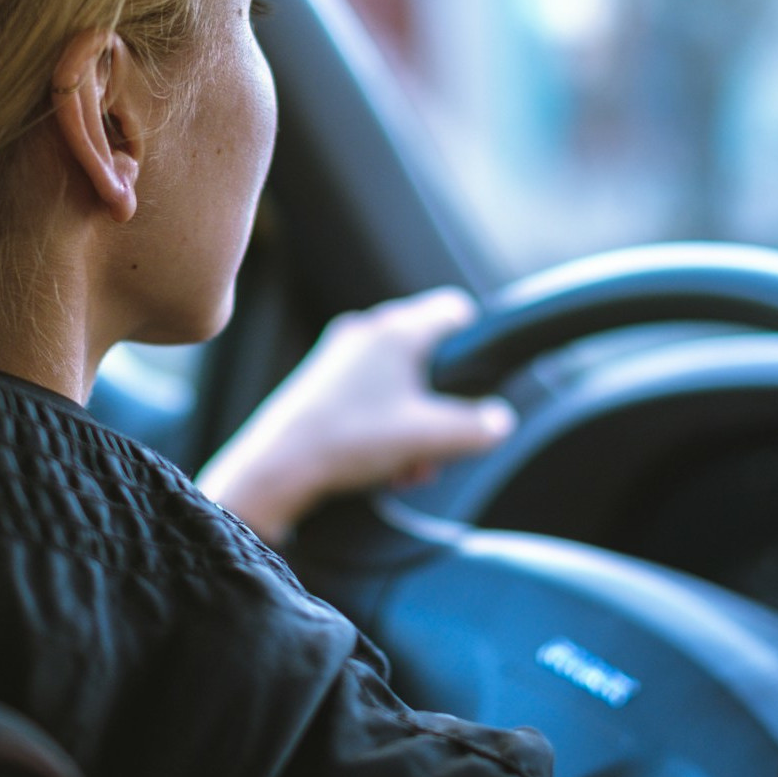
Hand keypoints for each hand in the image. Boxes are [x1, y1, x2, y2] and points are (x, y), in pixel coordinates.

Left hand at [196, 288, 516, 544]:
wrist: (278, 466)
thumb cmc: (350, 439)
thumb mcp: (428, 438)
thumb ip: (475, 428)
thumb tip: (500, 421)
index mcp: (396, 331)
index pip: (453, 310)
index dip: (476, 340)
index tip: (480, 377)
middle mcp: (368, 332)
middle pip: (428, 355)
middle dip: (441, 404)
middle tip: (441, 444)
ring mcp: (341, 355)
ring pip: (399, 381)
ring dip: (415, 423)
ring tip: (410, 466)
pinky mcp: (322, 382)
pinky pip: (371, 394)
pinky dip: (386, 425)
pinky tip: (384, 466)